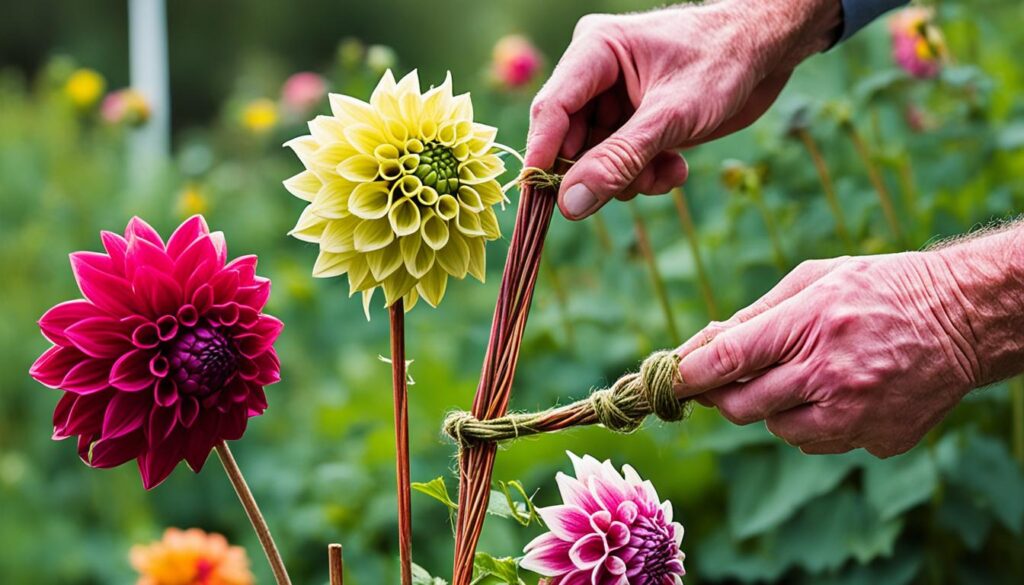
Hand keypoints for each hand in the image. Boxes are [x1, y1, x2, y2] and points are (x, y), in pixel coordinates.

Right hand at [526, 0, 839, 219]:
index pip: (550, 110)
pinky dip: (647, 174)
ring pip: (597, 159)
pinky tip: (676, 168)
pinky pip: (622, 162)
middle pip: (571, 142)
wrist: (770, 51)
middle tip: (633, 185)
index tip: (541, 200)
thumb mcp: (671, 117)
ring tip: (667, 171)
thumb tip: (569, 204)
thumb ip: (619, 160)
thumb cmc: (724, 62)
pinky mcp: (635, 121)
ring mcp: (615, 100)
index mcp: (594, 52)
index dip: (543, 156)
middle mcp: (596, 76)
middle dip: (603, 172)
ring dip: (631, 177)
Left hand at [673, 229, 1023, 456]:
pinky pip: (818, 443)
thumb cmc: (880, 287)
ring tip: (803, 374)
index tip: (663, 380)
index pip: (727, 359)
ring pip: (777, 430)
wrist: (964, 317)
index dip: (687, 374)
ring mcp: (855, 414)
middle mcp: (830, 375)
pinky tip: (837, 392)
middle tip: (727, 378)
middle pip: (741, 407)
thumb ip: (755, 314)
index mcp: (810, 324)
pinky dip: (813, 422)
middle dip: (722, 395)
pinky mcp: (877, 439)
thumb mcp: (816, 279)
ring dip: (773, 408)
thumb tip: (701, 344)